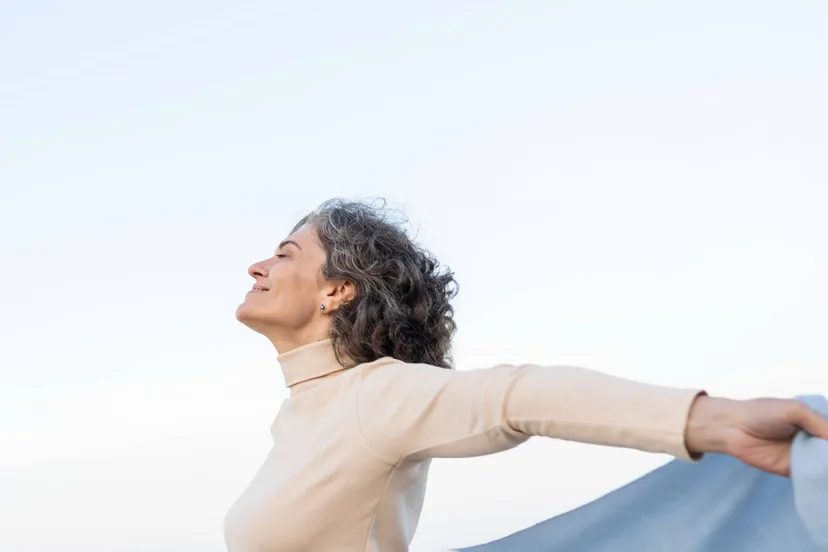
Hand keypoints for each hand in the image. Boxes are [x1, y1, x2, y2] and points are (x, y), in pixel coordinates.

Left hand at [685, 394, 827, 476]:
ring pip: (825, 465)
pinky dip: (821, 480)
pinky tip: (825, 479)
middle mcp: (813, 440)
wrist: (733, 428)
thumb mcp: (794, 410)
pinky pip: (812, 478)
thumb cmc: (762, 413)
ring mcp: (804, 457)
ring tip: (825, 466)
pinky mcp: (794, 471)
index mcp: (815, 423)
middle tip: (827, 456)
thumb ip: (819, 422)